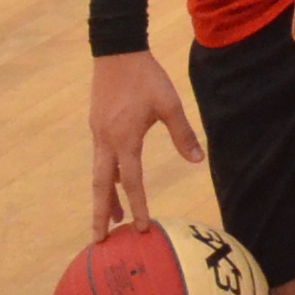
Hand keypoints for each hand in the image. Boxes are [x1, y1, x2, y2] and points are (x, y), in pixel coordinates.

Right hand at [90, 50, 200, 233]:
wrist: (116, 53)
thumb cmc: (146, 78)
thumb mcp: (170, 104)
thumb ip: (183, 133)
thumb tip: (197, 161)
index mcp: (125, 139)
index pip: (132, 182)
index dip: (138, 205)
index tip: (141, 228)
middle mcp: (106, 142)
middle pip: (102, 187)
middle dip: (101, 215)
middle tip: (100, 241)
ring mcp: (98, 135)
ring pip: (99, 174)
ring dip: (104, 197)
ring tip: (110, 220)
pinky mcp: (97, 127)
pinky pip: (101, 160)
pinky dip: (106, 177)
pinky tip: (114, 184)